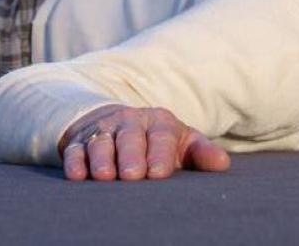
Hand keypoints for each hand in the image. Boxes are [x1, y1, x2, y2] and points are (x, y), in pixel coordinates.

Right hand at [59, 105, 230, 180]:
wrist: (119, 124)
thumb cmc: (158, 142)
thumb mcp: (181, 143)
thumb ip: (202, 153)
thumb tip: (223, 164)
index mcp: (158, 121)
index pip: (161, 135)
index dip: (160, 154)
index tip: (159, 173)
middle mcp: (129, 121)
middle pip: (129, 137)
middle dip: (130, 156)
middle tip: (133, 176)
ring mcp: (102, 130)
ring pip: (101, 143)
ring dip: (101, 159)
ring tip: (105, 177)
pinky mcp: (79, 141)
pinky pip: (75, 150)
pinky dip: (75, 161)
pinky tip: (77, 175)